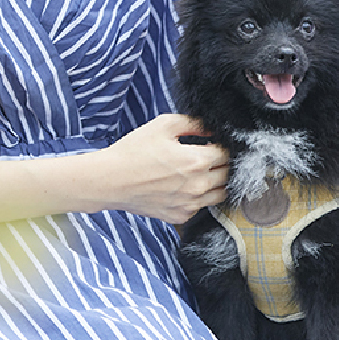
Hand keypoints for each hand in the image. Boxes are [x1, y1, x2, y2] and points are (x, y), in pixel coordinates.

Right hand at [90, 114, 227, 223]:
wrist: (111, 181)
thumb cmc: (134, 151)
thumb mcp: (162, 125)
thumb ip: (192, 123)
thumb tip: (210, 127)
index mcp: (197, 161)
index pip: (227, 153)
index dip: (222, 145)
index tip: (213, 142)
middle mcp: (198, 186)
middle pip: (228, 174)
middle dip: (222, 163)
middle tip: (208, 156)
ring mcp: (190, 204)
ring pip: (220, 194)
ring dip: (216, 182)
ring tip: (200, 172)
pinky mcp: (180, 216)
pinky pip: (201, 207)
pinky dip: (199, 197)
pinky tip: (184, 187)